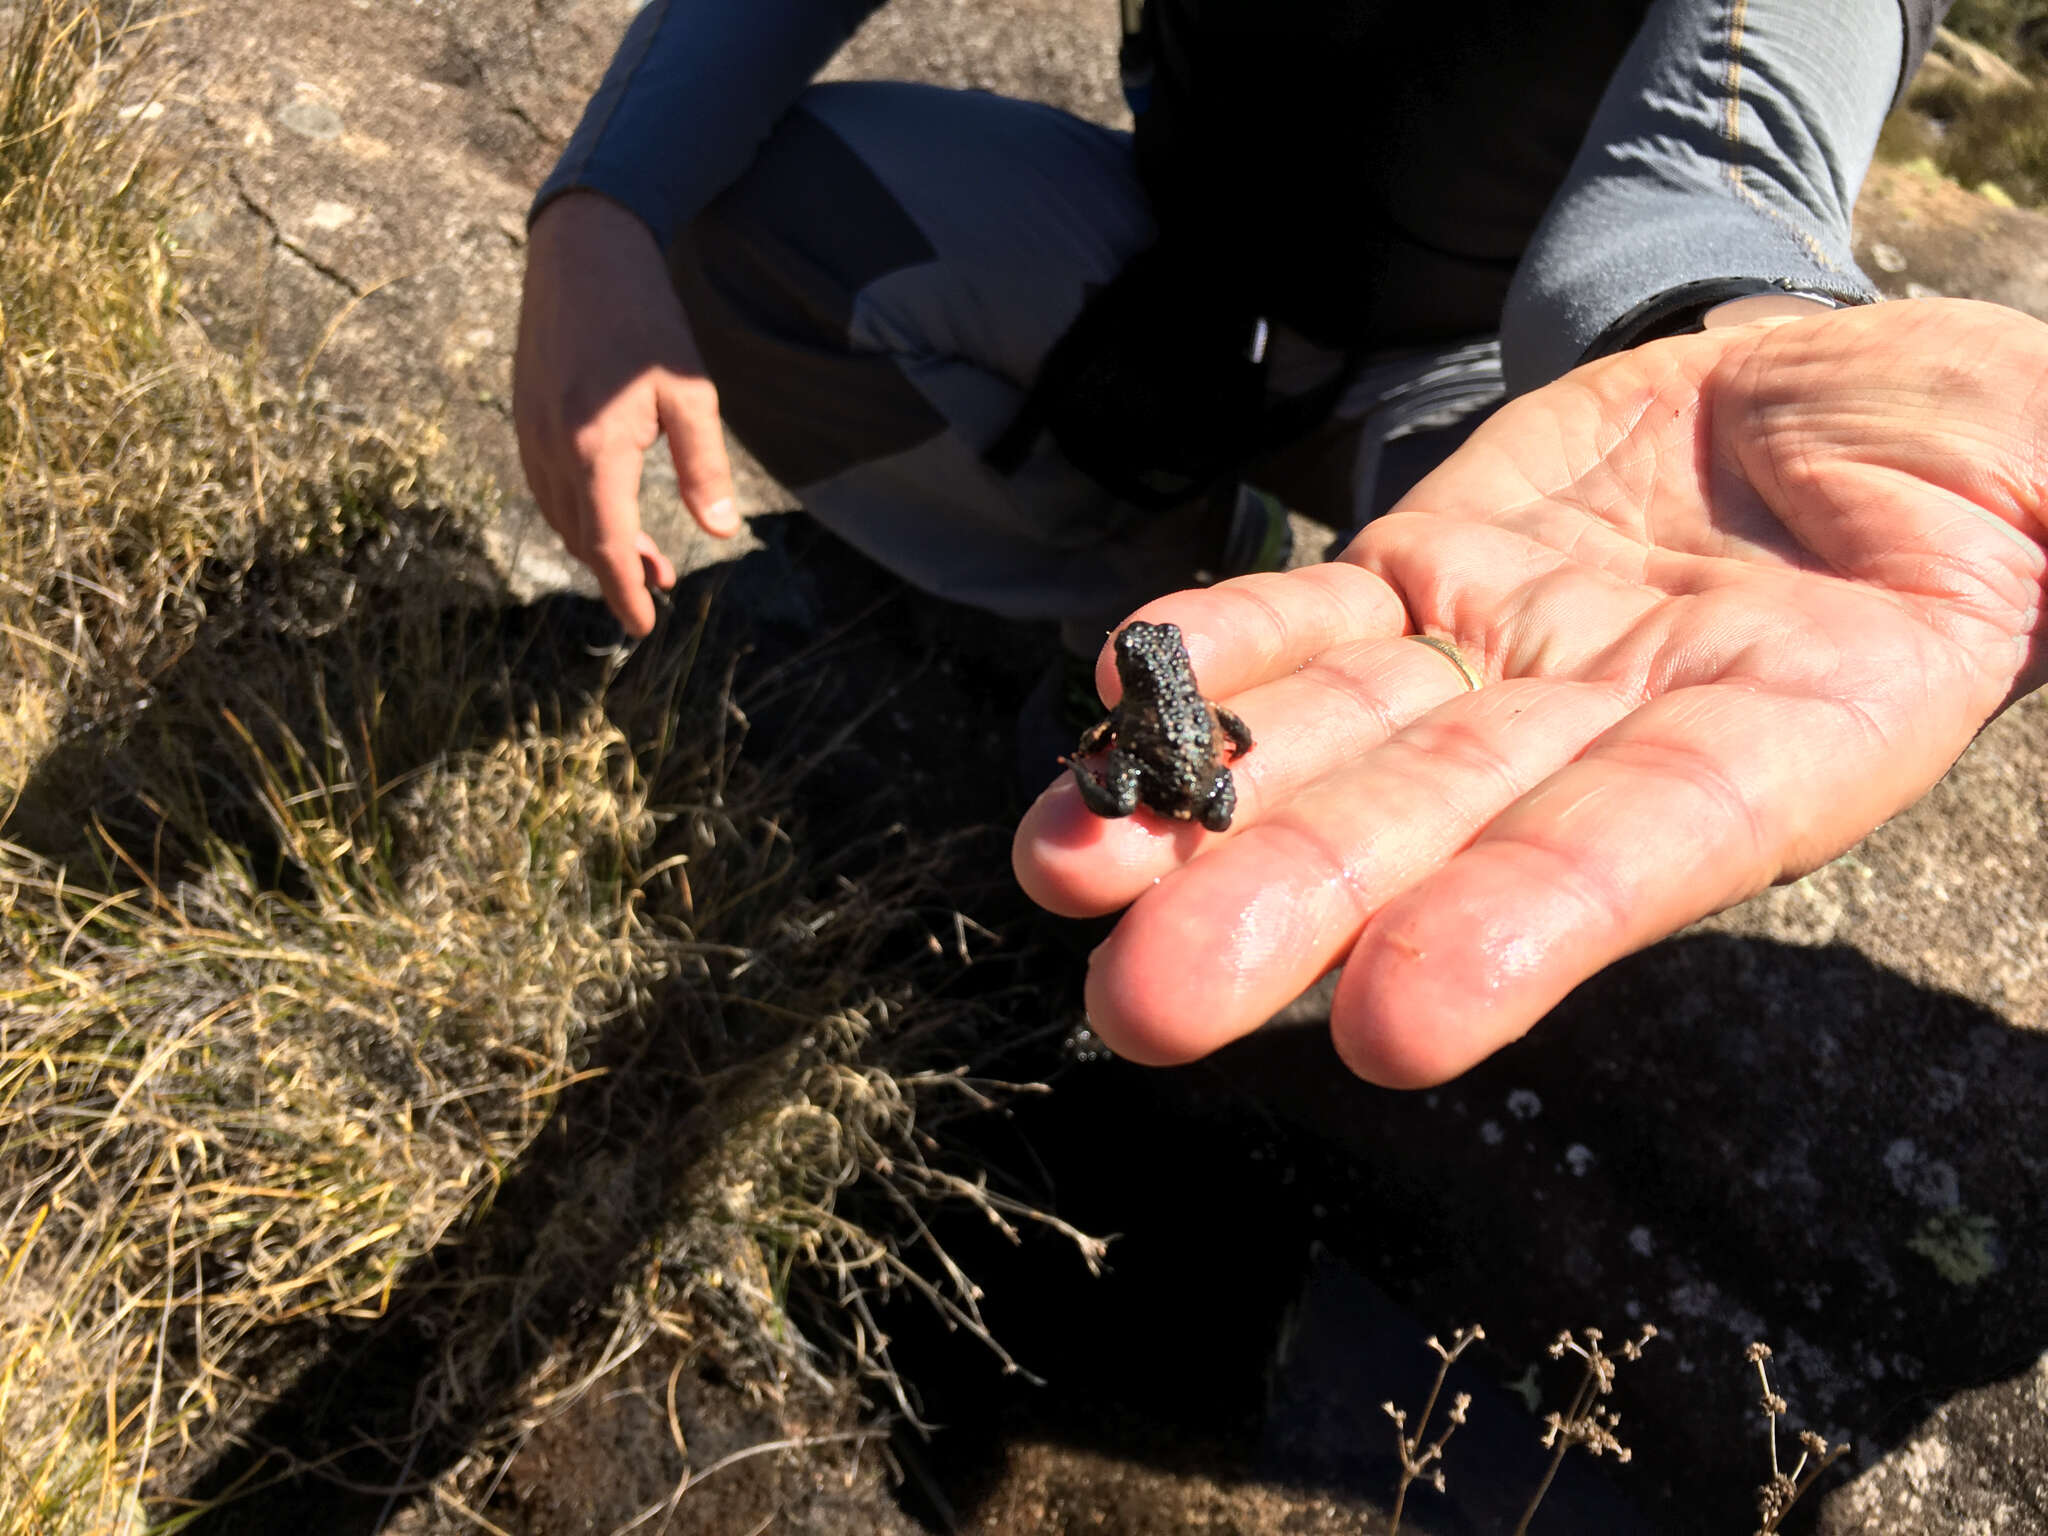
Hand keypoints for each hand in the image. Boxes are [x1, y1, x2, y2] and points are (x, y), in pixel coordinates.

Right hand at [514, 191, 737, 635]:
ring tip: (646, 554)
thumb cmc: (646, 321)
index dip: (624, 592)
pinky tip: (608, 507)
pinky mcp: (526, 415)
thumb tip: (721, 529)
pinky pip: (546, 485)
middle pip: (580, 538)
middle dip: (617, 571)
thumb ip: (704, 466)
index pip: (607, 545)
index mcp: (594, 451)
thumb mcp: (691, 394)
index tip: (643, 626)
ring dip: (597, 543)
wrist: (584, 254)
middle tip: (662, 580)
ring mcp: (531, 432)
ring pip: (560, 515)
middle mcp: (551, 449)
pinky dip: (577, 511)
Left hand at [1015, 298, 2047, 1086]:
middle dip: (1286, 906)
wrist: (1856, 409)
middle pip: (1430, 826)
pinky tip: (1110, 691)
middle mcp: (1607, 734)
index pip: (1639, 849)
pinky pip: (1312, 616)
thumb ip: (2030, 564)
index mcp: (1782, 752)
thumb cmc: (1985, 476)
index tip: (1395, 1016)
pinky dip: (1213, 647)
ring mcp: (1503, 655)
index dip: (1522, 927)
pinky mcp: (1432, 570)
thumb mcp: (2036, 520)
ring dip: (1192, 802)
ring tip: (1062, 864)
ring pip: (1337, 733)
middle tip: (1144, 1001)